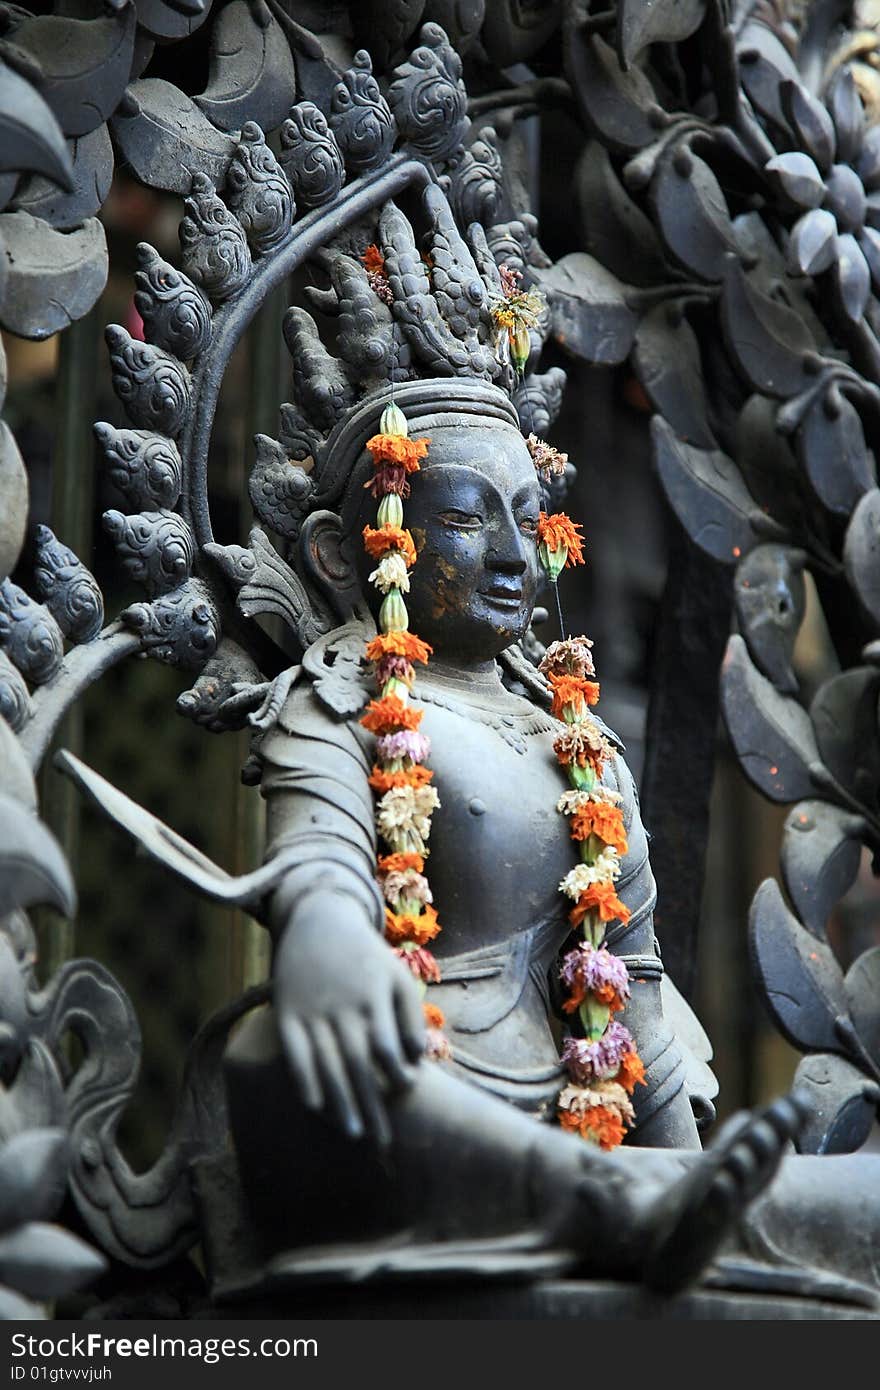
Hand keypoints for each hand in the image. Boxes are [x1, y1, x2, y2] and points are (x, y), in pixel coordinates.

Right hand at [273, 892, 425, 1146]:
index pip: (385, 1046)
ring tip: (352, 1133)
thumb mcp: (397, 975)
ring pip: (326, 1064)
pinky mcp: (287, 1014)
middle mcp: (341, 1008)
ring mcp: (311, 1011)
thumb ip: (410, 1017)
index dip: (396, 1072)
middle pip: (357, 1065)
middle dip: (370, 1105)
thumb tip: (416, 1061)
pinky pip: (294, 1053)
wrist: (318, 921)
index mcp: (372, 998)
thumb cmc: (365, 956)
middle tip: (382, 1143)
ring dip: (339, 1101)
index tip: (405, 1091)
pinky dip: (303, 1079)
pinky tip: (314, 1106)